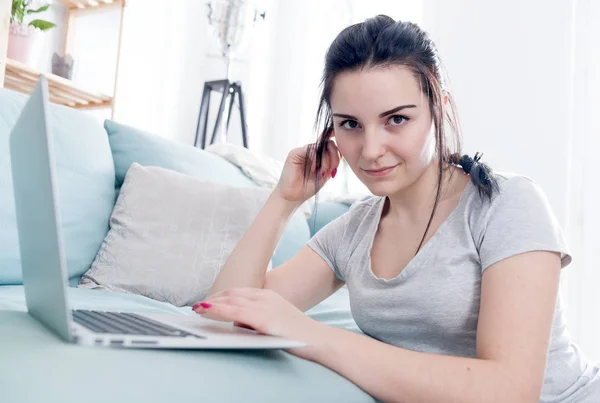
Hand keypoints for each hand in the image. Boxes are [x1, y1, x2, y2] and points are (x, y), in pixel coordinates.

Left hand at [192, 288, 322, 357]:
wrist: (318, 340)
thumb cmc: (298, 334)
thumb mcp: (276, 320)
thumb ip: (257, 318)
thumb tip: (237, 322)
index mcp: (269, 295)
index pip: (239, 291)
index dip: (222, 295)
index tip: (209, 300)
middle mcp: (265, 296)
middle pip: (232, 293)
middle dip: (213, 298)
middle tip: (198, 306)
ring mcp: (263, 306)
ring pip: (229, 300)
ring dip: (211, 303)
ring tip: (197, 308)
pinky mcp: (261, 318)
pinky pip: (232, 311)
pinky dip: (216, 309)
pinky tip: (205, 310)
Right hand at [273, 140, 340, 203]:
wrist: (292, 197)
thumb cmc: (306, 188)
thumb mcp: (324, 176)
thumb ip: (331, 165)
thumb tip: (340, 155)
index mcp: (318, 157)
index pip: (331, 147)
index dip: (337, 152)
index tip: (338, 164)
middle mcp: (311, 152)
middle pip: (328, 144)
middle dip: (334, 156)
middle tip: (332, 168)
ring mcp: (303, 152)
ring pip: (320, 146)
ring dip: (326, 159)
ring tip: (323, 171)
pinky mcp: (295, 153)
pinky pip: (310, 149)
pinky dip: (316, 158)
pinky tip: (314, 169)